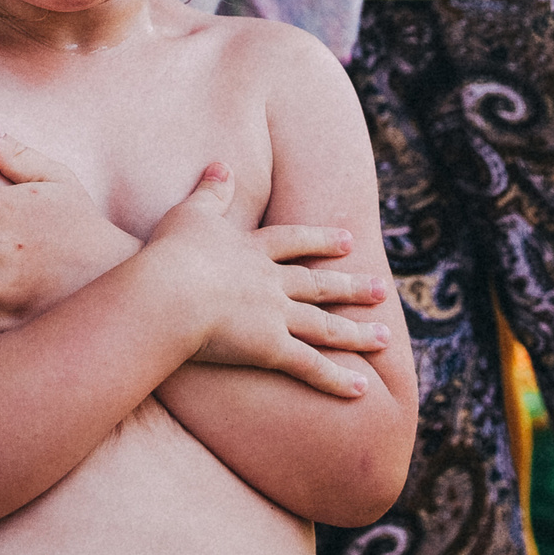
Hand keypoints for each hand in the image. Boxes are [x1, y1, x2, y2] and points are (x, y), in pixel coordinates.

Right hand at [146, 163, 392, 399]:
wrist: (167, 292)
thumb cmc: (171, 254)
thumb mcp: (190, 214)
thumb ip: (210, 191)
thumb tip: (221, 165)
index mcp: (252, 250)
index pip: (294, 243)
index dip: (321, 241)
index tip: (348, 240)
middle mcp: (271, 282)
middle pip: (319, 285)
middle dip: (352, 288)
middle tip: (383, 289)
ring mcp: (275, 316)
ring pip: (324, 326)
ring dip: (357, 333)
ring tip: (386, 337)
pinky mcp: (270, 349)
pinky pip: (310, 366)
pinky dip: (336, 379)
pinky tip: (361, 389)